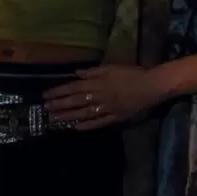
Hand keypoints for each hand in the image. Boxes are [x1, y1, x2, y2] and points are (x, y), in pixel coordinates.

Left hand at [43, 65, 161, 130]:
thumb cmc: (133, 74)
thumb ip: (94, 71)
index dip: (59, 91)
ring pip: (84, 113)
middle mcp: (99, 97)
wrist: (152, 86)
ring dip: (68, 117)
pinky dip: (87, 125)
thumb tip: (76, 74)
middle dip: (59, 105)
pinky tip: (76, 128)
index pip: (74, 87)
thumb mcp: (113, 67)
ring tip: (54, 120)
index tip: (46, 95)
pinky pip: (99, 122)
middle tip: (45, 109)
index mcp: (98, 83)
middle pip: (76, 101)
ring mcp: (107, 109)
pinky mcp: (115, 117)